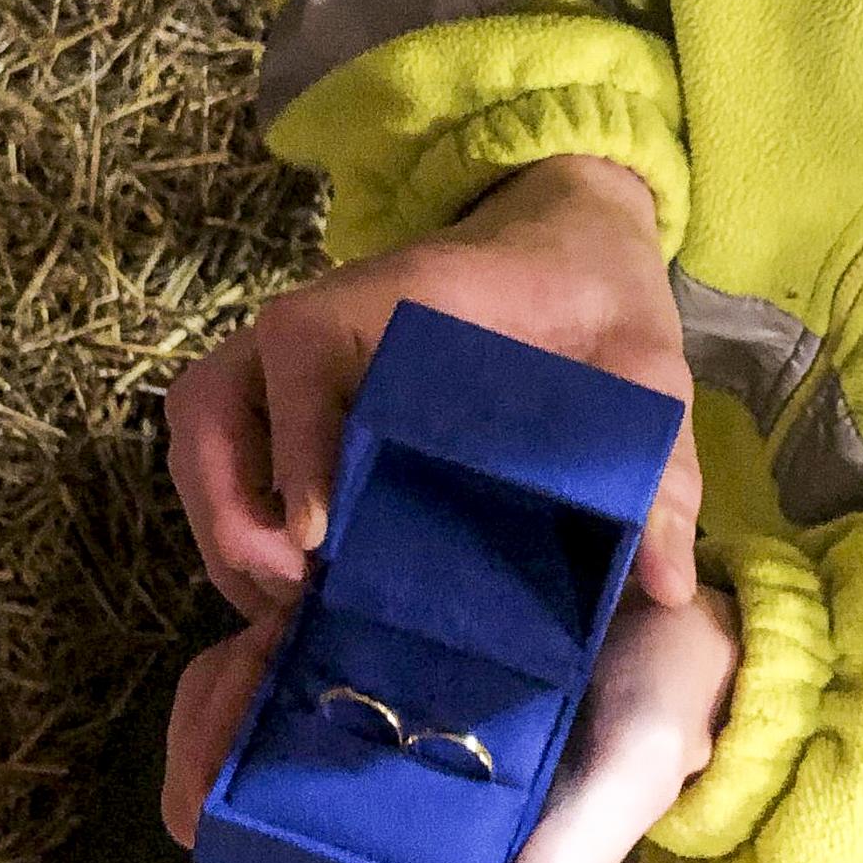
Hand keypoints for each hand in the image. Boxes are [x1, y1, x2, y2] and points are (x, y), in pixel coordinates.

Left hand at [160, 573, 741, 862]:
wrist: (703, 618)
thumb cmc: (661, 714)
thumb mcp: (626, 784)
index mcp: (412, 828)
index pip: (272, 846)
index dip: (225, 810)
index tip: (228, 776)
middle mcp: (377, 763)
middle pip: (228, 762)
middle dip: (208, 723)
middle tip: (252, 662)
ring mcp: (375, 684)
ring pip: (246, 689)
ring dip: (239, 663)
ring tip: (280, 621)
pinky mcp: (390, 609)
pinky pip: (296, 617)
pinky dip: (278, 603)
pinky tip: (306, 576)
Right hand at [163, 154, 699, 632]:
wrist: (566, 254)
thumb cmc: (594, 307)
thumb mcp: (643, 378)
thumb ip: (658, 468)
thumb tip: (664, 585)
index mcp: (396, 302)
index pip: (301, 351)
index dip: (297, 442)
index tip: (322, 534)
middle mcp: (314, 329)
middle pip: (211, 409)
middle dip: (234, 518)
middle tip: (301, 600)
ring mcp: (288, 367)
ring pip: (199, 438)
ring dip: (221, 528)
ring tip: (286, 608)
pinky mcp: (285, 402)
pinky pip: (216, 455)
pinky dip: (229, 522)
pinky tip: (287, 589)